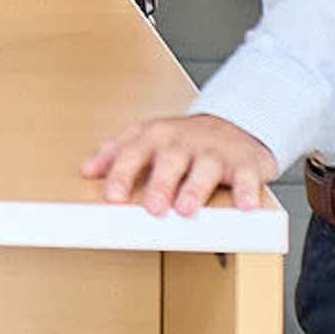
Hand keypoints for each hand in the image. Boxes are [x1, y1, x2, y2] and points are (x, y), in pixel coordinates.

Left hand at [85, 112, 277, 216]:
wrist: (234, 125)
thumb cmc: (182, 140)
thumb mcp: (145, 139)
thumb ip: (115, 154)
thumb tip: (87, 171)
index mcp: (155, 137)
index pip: (134, 153)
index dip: (122, 174)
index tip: (112, 196)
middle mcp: (184, 143)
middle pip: (170, 161)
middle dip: (161, 184)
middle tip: (153, 208)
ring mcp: (215, 152)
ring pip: (205, 168)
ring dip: (195, 188)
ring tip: (187, 208)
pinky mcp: (245, 163)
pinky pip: (247, 176)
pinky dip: (247, 190)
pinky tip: (245, 205)